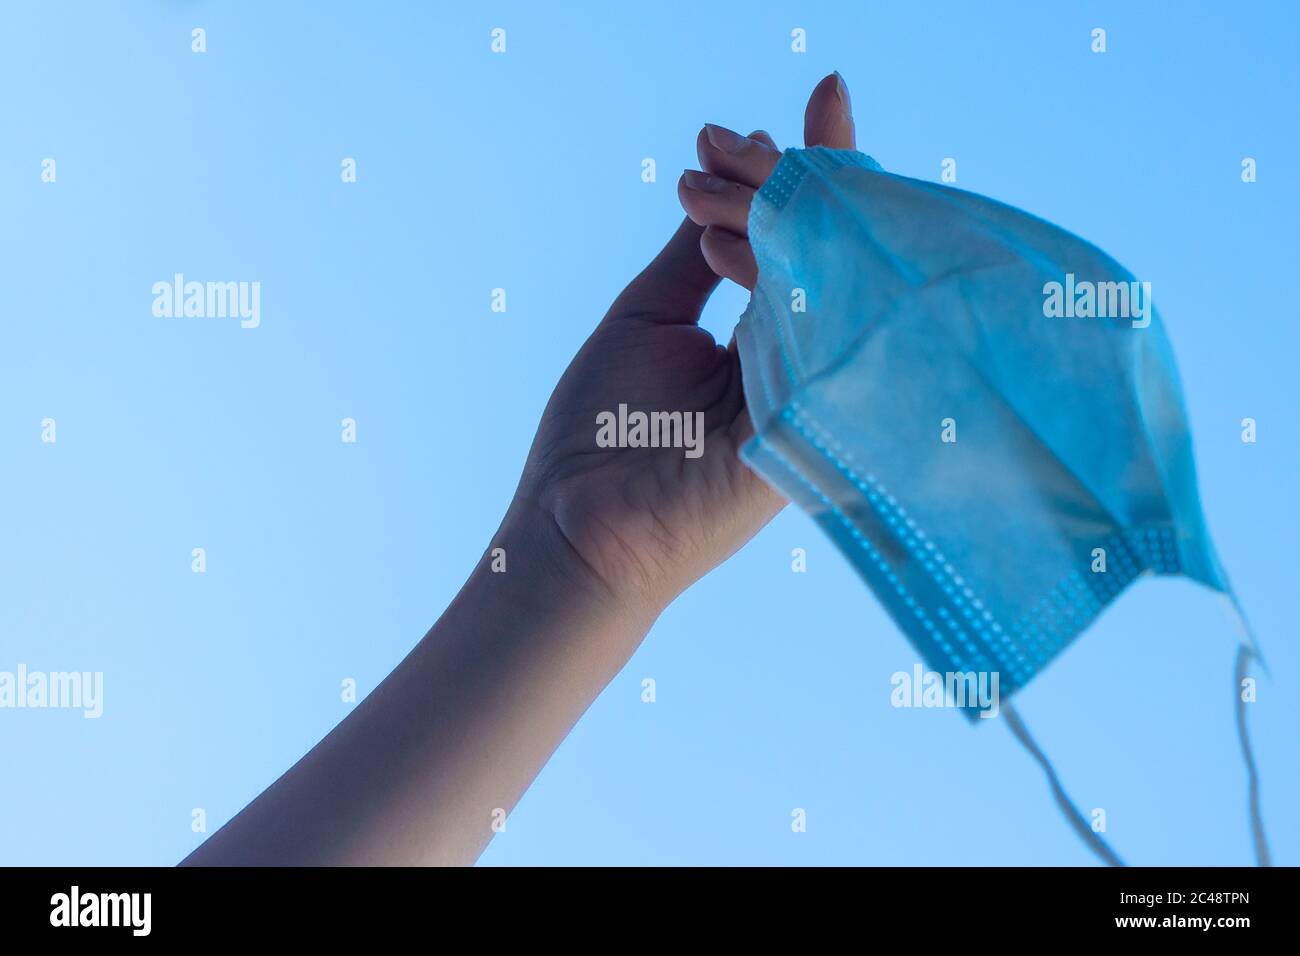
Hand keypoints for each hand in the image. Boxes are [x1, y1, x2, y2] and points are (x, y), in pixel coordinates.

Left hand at [510, 73, 857, 622]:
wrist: (577, 523)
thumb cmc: (601, 429)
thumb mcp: (647, 315)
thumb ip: (691, 253)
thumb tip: (719, 183)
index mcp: (763, 339)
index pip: (802, 240)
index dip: (810, 168)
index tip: (822, 91)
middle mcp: (798, 358)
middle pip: (828, 251)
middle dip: (805, 173)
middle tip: (750, 131)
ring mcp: (810, 391)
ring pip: (829, 281)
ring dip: (788, 210)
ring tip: (739, 160)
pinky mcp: (807, 426)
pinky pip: (827, 333)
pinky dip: (807, 268)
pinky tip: (789, 204)